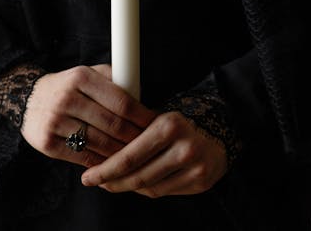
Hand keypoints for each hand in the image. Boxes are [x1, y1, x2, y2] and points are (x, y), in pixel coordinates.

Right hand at [21, 64, 157, 167]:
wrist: (27, 98)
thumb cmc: (68, 87)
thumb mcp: (88, 73)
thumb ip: (115, 80)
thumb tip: (144, 96)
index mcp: (82, 78)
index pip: (121, 101)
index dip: (142, 116)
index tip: (156, 124)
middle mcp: (67, 98)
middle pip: (113, 125)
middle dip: (136, 137)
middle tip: (150, 143)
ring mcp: (55, 122)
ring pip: (100, 143)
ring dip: (121, 152)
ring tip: (136, 155)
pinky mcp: (47, 143)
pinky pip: (82, 157)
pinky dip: (102, 163)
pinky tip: (113, 163)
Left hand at [79, 110, 228, 197]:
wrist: (222, 128)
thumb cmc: (180, 122)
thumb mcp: (158, 118)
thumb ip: (134, 134)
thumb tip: (99, 155)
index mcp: (168, 125)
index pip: (128, 156)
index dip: (104, 169)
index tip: (87, 175)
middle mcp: (183, 147)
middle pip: (137, 176)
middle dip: (111, 181)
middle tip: (93, 181)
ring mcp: (194, 167)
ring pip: (149, 187)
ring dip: (127, 187)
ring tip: (112, 182)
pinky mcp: (201, 181)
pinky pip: (164, 192)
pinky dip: (147, 189)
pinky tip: (136, 183)